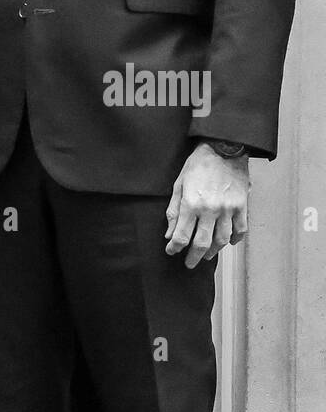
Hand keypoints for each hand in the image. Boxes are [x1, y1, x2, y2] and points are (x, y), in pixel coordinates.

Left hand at [164, 142, 248, 267]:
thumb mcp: (179, 184)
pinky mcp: (242, 206)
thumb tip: (169, 233)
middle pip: (202, 243)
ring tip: (206, 254)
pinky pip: (240, 230)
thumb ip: (174, 210)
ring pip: (222, 240)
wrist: (224, 148)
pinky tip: (228, 242)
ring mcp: (228, 209)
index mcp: (192, 204)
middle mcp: (210, 210)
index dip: (175, 248)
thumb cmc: (198, 164)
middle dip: (193, 257)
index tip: (172, 251)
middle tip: (189, 263)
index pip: (182, 235)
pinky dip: (234, 240)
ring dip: (213, 251)